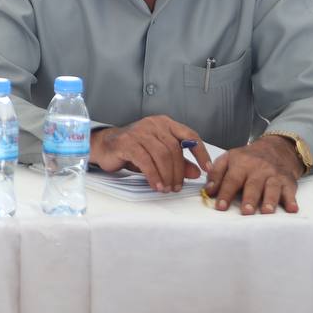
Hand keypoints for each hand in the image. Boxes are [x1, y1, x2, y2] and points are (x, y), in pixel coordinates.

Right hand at [90, 115, 212, 192]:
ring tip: (167, 189)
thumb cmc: (134, 149)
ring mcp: (139, 131)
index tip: (207, 169)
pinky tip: (156, 186)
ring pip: (161, 155)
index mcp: (165, 123)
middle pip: (174, 149)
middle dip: (178, 172)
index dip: (200, 153)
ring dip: (167, 176)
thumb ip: (179, 162)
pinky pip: (146, 161)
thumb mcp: (159, 156)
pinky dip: (153, 176)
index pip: (189, 135)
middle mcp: (153, 124)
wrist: (105, 146)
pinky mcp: (127, 142)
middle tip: (177, 187)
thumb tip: (196, 173)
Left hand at [204, 135, 303, 214]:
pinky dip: (292, 200)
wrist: (275, 149)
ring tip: (266, 212)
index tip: (220, 207)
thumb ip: (216, 174)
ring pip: (272, 188)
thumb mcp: (228, 159)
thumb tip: (208, 191)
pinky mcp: (288, 181)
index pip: (232, 179)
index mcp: (241, 163)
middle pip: (253, 185)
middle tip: (245, 212)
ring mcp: (274, 175)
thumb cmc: (247, 159)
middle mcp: (258, 169)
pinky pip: (290, 191)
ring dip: (270, 200)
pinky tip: (292, 209)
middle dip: (249, 199)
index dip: (225, 193)